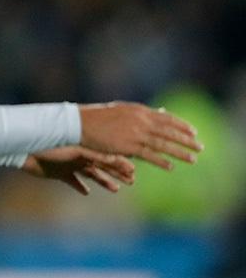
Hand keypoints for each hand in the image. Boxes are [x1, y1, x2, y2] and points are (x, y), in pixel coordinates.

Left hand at [22, 146, 138, 195]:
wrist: (26, 150)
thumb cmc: (51, 146)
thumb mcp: (78, 151)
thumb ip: (97, 155)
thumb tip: (120, 158)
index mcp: (86, 149)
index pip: (108, 157)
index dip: (121, 165)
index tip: (134, 172)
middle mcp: (80, 157)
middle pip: (103, 167)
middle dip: (117, 174)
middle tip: (132, 181)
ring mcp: (70, 165)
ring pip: (91, 175)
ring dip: (103, 181)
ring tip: (116, 189)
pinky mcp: (59, 174)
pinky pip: (72, 182)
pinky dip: (79, 187)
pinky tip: (87, 192)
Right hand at [78, 102, 201, 169]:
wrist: (78, 124)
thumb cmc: (96, 118)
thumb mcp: (122, 110)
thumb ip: (141, 113)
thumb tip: (161, 112)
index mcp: (139, 111)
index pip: (167, 118)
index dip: (182, 126)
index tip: (194, 132)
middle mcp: (141, 121)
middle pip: (170, 131)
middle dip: (187, 140)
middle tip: (200, 147)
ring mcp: (135, 133)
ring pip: (163, 144)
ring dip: (179, 152)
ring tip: (193, 159)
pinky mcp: (127, 146)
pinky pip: (148, 155)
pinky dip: (160, 161)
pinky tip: (170, 167)